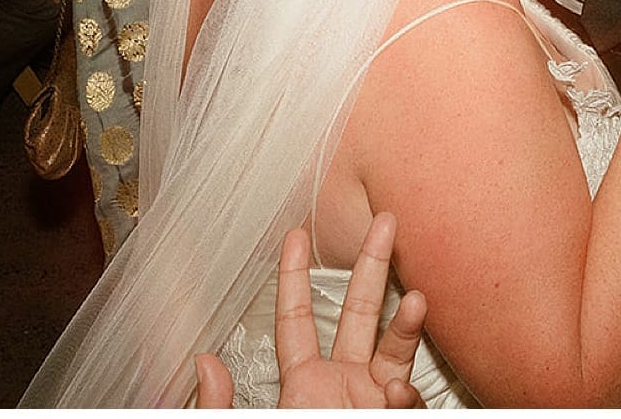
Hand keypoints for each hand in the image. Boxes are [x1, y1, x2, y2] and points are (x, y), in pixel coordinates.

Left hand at [195, 214, 425, 408]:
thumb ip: (220, 409)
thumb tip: (202, 361)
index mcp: (302, 384)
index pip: (298, 318)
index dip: (296, 275)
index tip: (296, 234)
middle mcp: (344, 385)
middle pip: (360, 312)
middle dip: (373, 265)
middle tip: (386, 220)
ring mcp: (373, 404)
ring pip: (396, 348)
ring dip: (408, 321)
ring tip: (417, 296)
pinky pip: (406, 401)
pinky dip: (405, 397)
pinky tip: (396, 395)